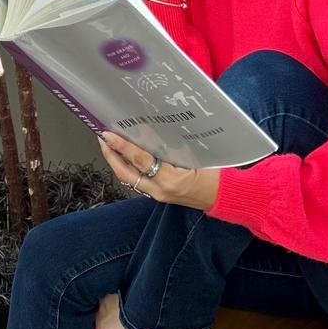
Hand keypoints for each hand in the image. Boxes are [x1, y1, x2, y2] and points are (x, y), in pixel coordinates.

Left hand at [97, 130, 220, 210]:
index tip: (108, 134)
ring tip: (111, 145)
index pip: (139, 159)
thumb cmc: (215, 174)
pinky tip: (127, 157)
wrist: (225, 197)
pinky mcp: (160, 196)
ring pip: (129, 178)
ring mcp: (158, 195)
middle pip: (125, 173)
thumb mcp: (194, 155)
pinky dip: (130, 168)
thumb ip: (169, 145)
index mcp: (169, 179)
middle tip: (102, 139)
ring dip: (118, 162)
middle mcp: (160, 190)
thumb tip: (146, 131)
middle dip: (111, 155)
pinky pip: (138, 181)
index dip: (122, 145)